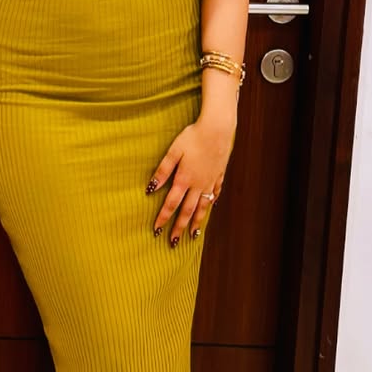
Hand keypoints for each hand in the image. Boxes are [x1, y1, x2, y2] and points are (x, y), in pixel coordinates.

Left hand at [145, 118, 234, 245]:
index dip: (163, 218)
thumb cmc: (193, 136)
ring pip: (203, 206)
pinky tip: (211, 206)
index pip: (171, 204)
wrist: (218, 129)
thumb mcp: (173, 151)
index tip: (157, 230)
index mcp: (184, 179)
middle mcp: (198, 184)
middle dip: (179, 227)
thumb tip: (151, 188)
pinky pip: (215, 193)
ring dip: (197, 221)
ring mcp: (211, 181)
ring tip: (194, 235)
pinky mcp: (219, 174)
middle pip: (187, 211)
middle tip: (174, 242)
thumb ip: (163, 170)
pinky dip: (212, 202)